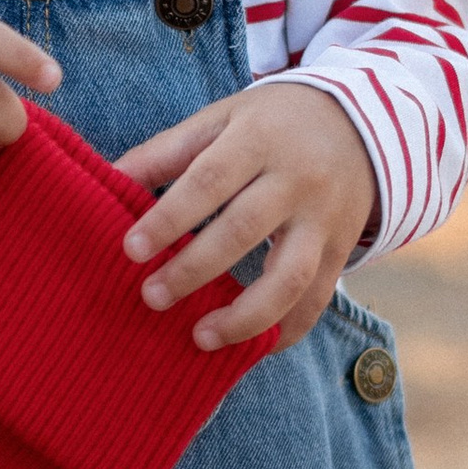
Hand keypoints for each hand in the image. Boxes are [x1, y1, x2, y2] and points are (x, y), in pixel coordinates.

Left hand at [116, 80, 377, 351]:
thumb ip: (167, 152)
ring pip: (290, 277)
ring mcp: (324, 219)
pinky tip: (252, 348)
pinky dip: (286, 330)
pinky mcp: (340, 250)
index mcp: (258, 140)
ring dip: (244, 316)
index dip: (169, 218)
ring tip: (200, 337)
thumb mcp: (221, 119)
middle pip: (244, 231)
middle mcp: (296, 180)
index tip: (131, 250)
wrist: (359, 123)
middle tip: (152, 297)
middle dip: (194, 270)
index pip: (209, 181)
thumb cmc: (271, 124)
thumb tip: (108, 179)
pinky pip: (318, 299)